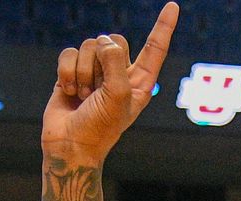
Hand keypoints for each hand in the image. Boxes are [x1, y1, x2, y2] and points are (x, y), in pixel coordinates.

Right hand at [41, 3, 177, 168]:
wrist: (70, 146)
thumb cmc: (100, 127)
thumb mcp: (118, 95)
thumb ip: (115, 62)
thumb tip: (103, 42)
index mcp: (139, 81)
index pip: (154, 48)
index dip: (163, 27)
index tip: (173, 6)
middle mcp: (119, 73)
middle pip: (114, 40)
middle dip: (102, 61)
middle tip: (98, 90)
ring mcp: (95, 72)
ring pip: (89, 46)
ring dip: (83, 72)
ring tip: (84, 96)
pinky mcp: (72, 72)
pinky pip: (69, 53)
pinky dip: (67, 71)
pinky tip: (69, 91)